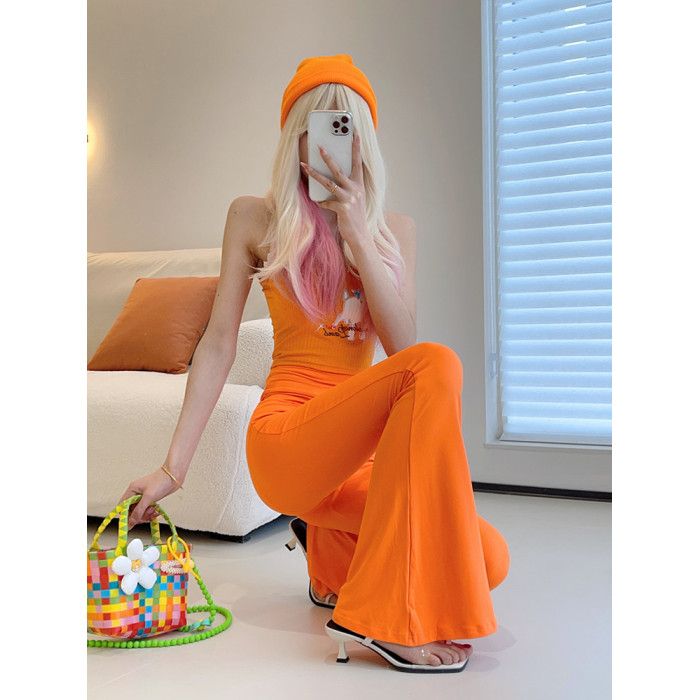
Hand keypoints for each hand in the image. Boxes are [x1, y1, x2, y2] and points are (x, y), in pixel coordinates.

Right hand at [119, 467, 180, 528]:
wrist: (174, 476)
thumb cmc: (161, 481)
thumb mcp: (148, 497)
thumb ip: (139, 511)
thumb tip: (130, 522)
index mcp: (132, 490)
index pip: (122, 506)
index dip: (124, 515)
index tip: (130, 523)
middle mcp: (136, 494)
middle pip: (131, 511)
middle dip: (139, 515)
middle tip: (146, 515)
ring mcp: (143, 497)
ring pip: (140, 512)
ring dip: (146, 514)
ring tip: (153, 510)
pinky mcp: (150, 500)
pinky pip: (147, 510)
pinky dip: (151, 513)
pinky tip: (156, 511)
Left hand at [301, 134, 371, 249]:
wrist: (360, 235)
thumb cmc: (355, 216)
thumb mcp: (356, 198)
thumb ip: (349, 187)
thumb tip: (335, 178)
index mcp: (359, 185)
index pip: (358, 163)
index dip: (356, 149)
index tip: (354, 136)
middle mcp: (355, 190)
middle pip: (339, 170)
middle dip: (328, 157)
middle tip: (319, 147)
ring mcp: (349, 199)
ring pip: (329, 183)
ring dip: (315, 174)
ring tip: (305, 166)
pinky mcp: (342, 209)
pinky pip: (326, 202)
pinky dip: (320, 202)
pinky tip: (317, 201)